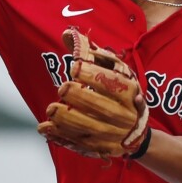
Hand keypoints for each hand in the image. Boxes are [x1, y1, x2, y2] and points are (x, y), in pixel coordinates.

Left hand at [37, 29, 147, 159]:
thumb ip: (95, 55)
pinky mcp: (99, 148)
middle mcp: (123, 114)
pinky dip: (60, 136)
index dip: (93, 76)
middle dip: (79, 97)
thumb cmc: (123, 96)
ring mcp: (111, 134)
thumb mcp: (118, 74)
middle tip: (62, 88)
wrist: (137, 136)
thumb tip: (66, 34)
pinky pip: (78, 143)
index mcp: (129, 92)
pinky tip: (44, 128)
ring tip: (51, 109)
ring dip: (67, 119)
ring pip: (88, 128)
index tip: (75, 68)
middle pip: (101, 107)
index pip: (112, 83)